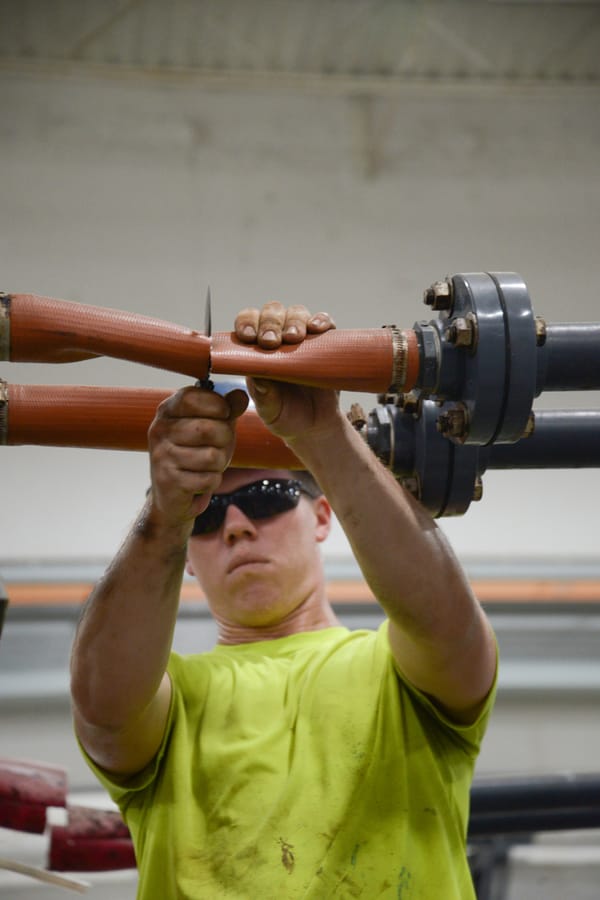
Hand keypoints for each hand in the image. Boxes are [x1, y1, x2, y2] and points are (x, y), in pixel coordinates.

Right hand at [147, 385, 247, 529]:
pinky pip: (209, 479)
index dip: (217, 405)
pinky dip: (212, 481)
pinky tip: (200, 480)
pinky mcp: (168, 481)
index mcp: (167, 410)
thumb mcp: (213, 426)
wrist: (172, 494)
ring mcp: (161, 456)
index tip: (224, 413)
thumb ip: (227, 409)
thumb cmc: (195, 453)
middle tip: (219, 447)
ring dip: (219, 464)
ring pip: (212, 457)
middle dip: (225, 440)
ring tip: (208, 465)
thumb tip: (241, 395)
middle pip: (209, 429)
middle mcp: (159, 430)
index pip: (193, 398)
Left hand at [234, 302, 339, 441]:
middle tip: (272, 341)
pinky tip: (318, 328)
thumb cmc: (286, 417)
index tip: (249, 336)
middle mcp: (278, 339)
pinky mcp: (325, 343)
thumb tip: (259, 378)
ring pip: (296, 313)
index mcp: (256, 351)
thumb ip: (264, 397)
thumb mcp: (271, 411)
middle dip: (270, 322)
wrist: (315, 426)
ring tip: (295, 338)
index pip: (248, 323)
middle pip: (272, 312)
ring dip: (294, 321)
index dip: (247, 323)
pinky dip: (322, 321)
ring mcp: (302, 339)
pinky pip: (325, 323)